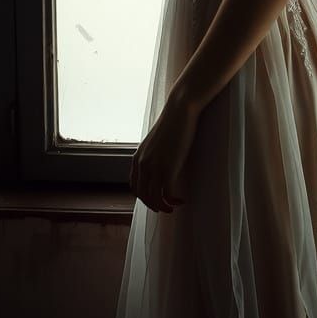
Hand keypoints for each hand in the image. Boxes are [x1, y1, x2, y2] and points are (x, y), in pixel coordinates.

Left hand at [129, 92, 199, 213]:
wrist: (180, 109)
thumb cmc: (172, 122)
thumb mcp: (156, 141)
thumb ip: (152, 153)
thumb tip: (159, 162)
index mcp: (137, 158)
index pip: (134, 186)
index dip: (144, 197)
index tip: (156, 199)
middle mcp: (142, 164)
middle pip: (143, 195)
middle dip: (154, 205)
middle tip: (167, 208)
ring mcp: (154, 167)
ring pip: (154, 198)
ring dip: (163, 207)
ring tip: (174, 207)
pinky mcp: (167, 168)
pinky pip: (167, 194)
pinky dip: (173, 201)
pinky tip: (182, 199)